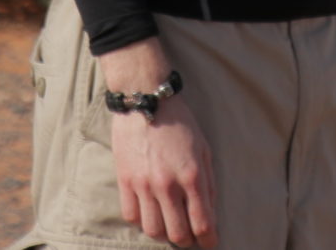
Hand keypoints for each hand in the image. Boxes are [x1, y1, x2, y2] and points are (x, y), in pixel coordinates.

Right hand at [108, 60, 217, 249]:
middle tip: (190, 235)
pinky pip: (131, 216)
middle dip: (187, 240)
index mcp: (192, 175)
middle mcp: (167, 184)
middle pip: (177, 234)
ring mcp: (143, 184)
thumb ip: (208, 182)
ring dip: (163, 232)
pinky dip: (141, 220)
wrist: (145, 99)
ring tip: (169, 224)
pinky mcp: (124, 180)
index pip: (203, 223)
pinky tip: (149, 211)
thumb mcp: (204, 148)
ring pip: (153, 230)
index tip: (210, 244)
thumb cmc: (180, 122)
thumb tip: (211, 212)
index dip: (209, 240)